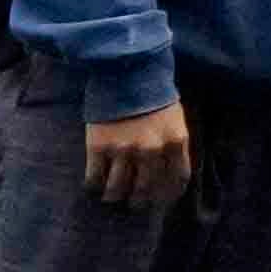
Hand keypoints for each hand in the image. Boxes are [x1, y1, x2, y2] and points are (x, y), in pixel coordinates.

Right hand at [78, 95, 193, 206]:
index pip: (177, 180)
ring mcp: (123, 149)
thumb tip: (169, 171)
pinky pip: (94, 177)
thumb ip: (174, 144)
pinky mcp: (98, 146)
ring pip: (118, 188)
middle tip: (134, 203)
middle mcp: (151, 150)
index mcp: (175, 141)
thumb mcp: (174, 117)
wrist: (125, 68)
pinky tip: (94, 186)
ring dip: (115, 197)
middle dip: (140, 201)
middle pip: (146, 189)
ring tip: (112, 197)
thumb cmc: (153, 91)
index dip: (169, 195)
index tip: (162, 201)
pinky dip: (93, 186)